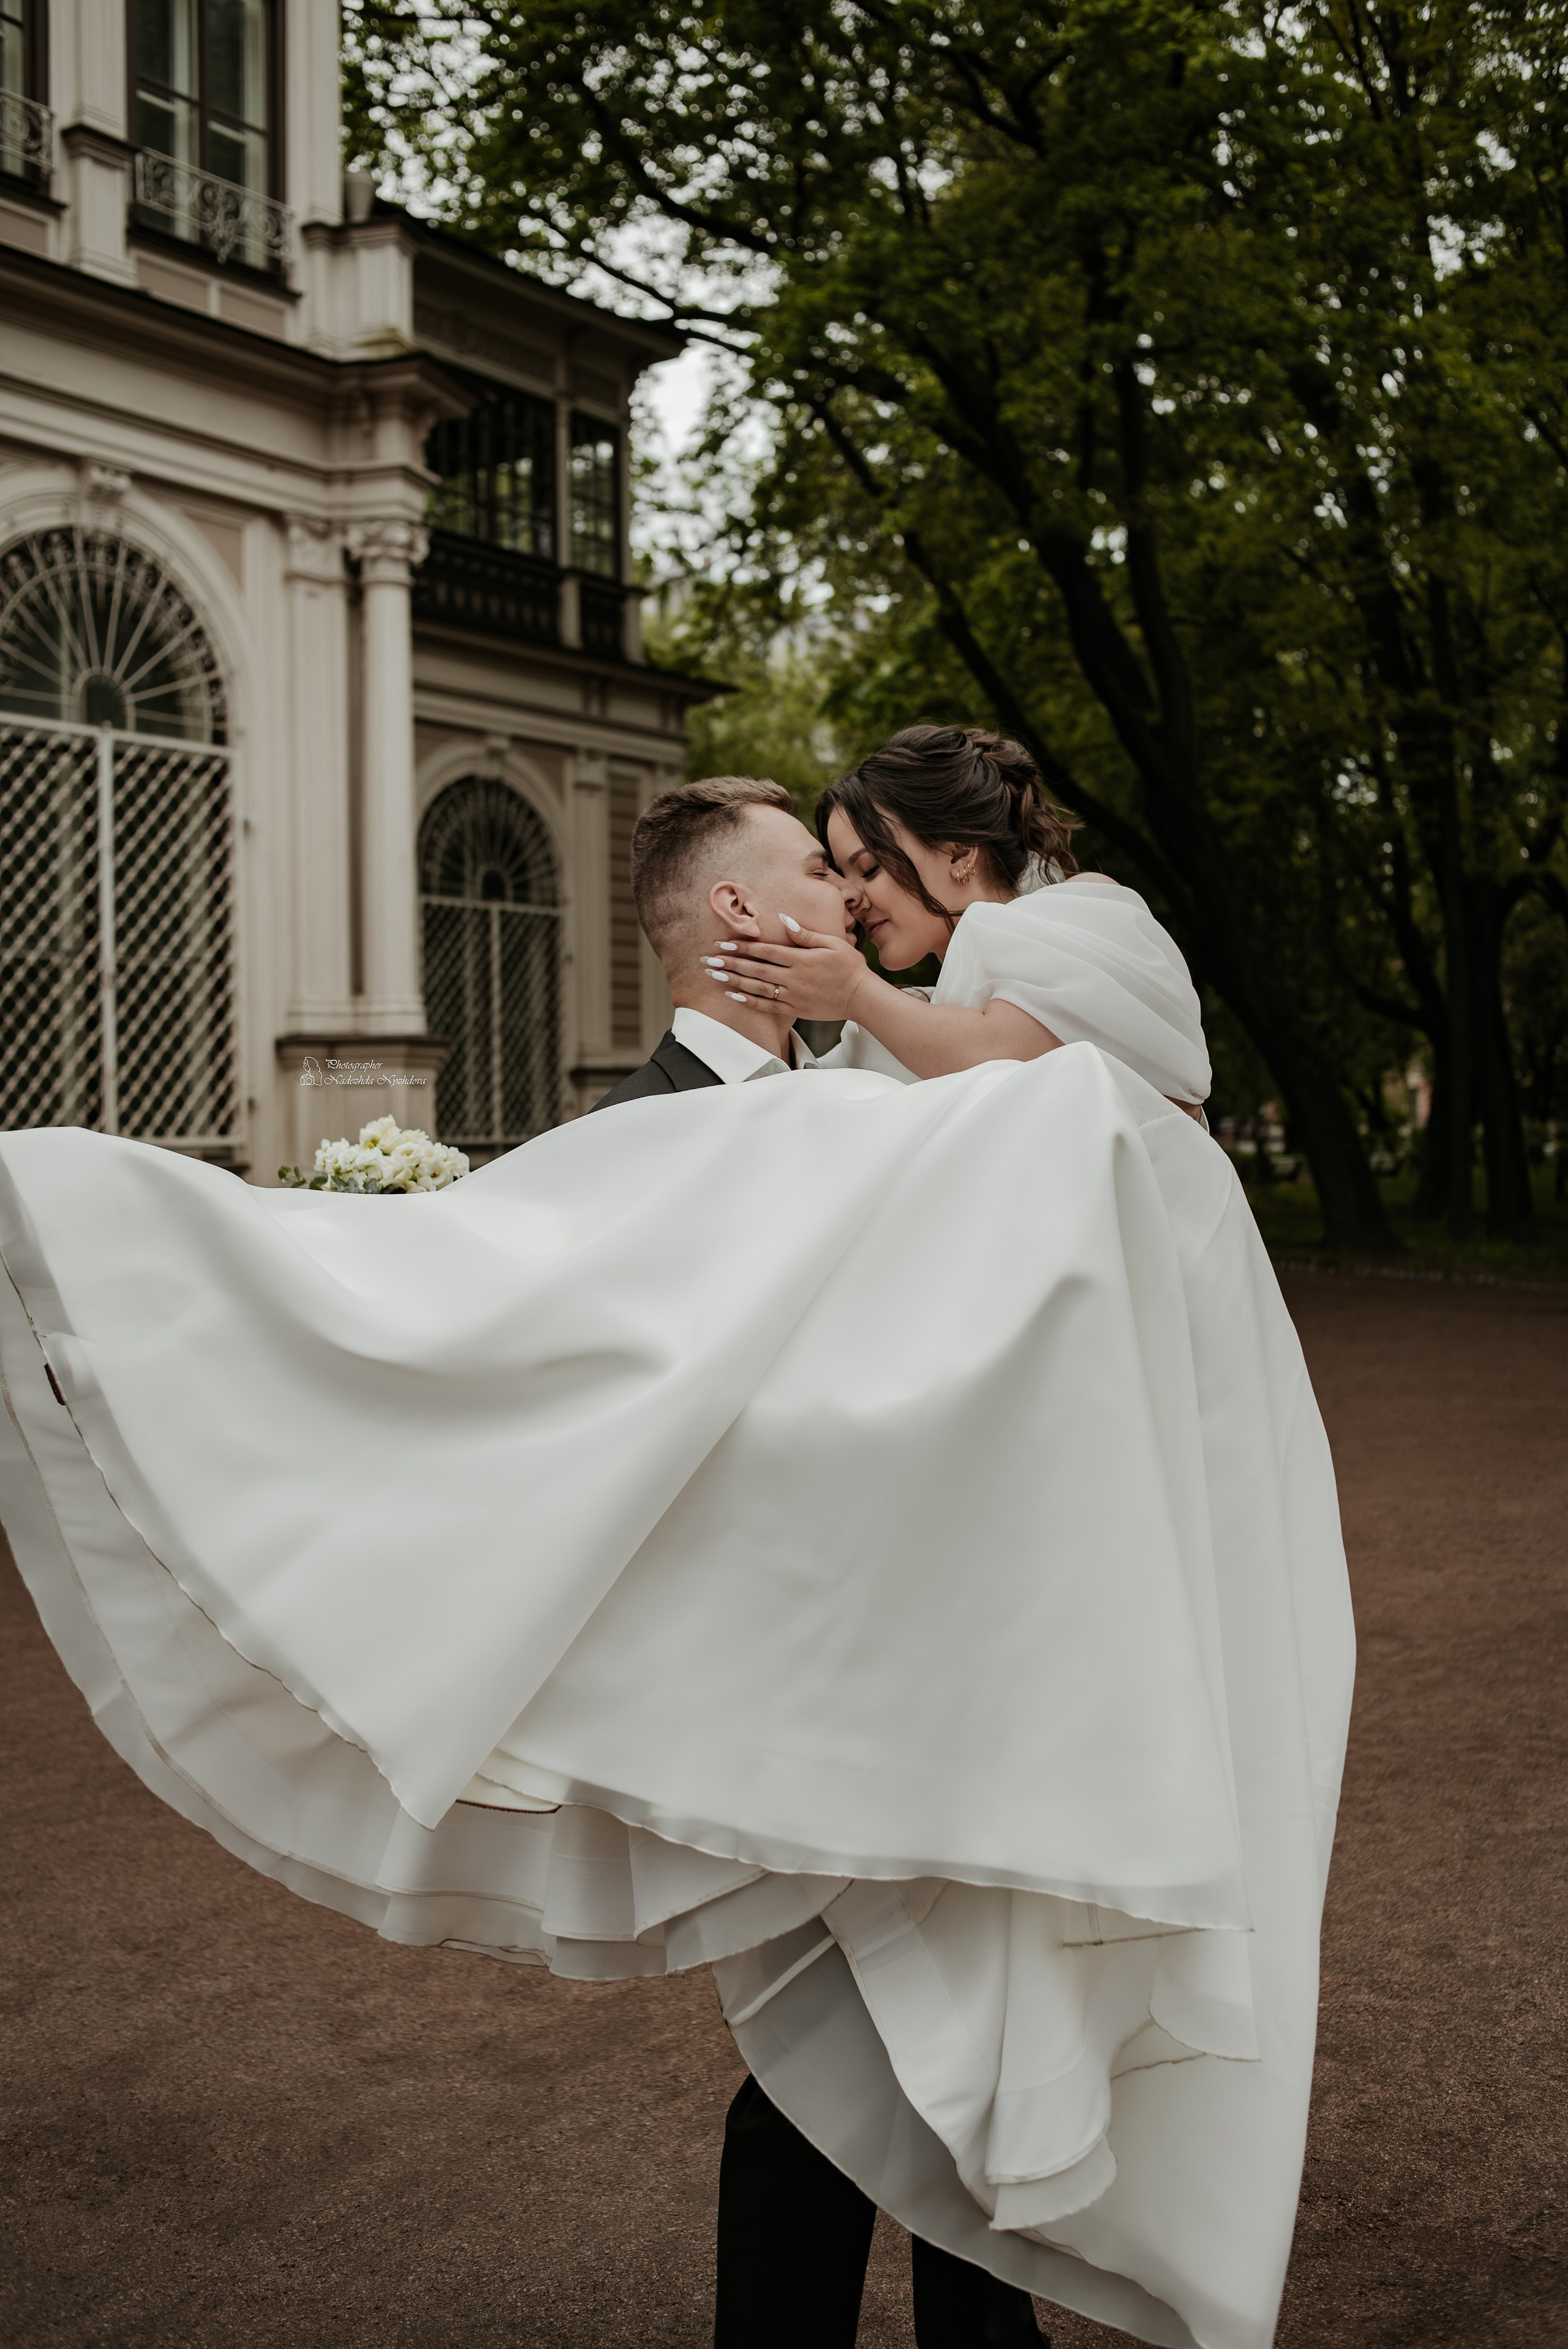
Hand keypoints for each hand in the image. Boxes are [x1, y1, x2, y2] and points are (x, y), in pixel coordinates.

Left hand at [702, 920, 869, 1020]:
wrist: (862, 997)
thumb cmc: (850, 967)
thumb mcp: (832, 942)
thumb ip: (805, 934)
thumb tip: (783, 919)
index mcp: (802, 959)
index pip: (766, 951)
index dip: (743, 947)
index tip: (723, 944)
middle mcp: (795, 978)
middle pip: (756, 970)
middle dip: (731, 964)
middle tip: (709, 961)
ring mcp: (794, 995)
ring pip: (758, 989)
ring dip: (735, 982)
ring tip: (716, 977)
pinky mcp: (797, 1009)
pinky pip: (769, 1007)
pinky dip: (750, 1002)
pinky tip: (734, 997)